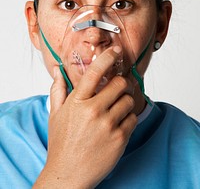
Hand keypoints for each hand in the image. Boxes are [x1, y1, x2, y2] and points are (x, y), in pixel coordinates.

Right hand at [33, 46, 136, 188]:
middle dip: (122, 83)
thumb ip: (58, 89)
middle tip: (119, 87)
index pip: (94, 72)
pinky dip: (129, 118)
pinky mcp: (119, 139)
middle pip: (119, 84)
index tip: (116, 50)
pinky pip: (133, 119)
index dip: (107, 57)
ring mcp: (108, 125)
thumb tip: (57, 70)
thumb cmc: (61, 143)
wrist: (68, 174)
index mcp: (77, 102)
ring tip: (117, 108)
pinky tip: (118, 124)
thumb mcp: (55, 114)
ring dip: (126, 101)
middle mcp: (93, 111)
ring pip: (129, 100)